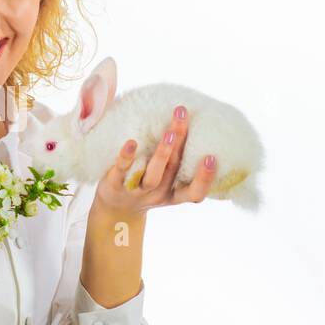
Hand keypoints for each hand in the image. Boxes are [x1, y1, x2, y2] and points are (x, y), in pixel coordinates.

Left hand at [93, 105, 216, 215]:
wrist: (113, 209)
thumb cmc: (145, 186)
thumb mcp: (165, 181)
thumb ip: (176, 159)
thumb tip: (186, 115)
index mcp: (174, 193)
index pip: (195, 193)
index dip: (204, 178)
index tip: (211, 157)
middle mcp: (158, 193)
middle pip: (173, 170)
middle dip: (181, 142)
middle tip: (184, 116)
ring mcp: (137, 191)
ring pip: (153, 175)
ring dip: (163, 153)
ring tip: (169, 132)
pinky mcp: (116, 186)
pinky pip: (122, 171)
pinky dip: (127, 157)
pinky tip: (131, 142)